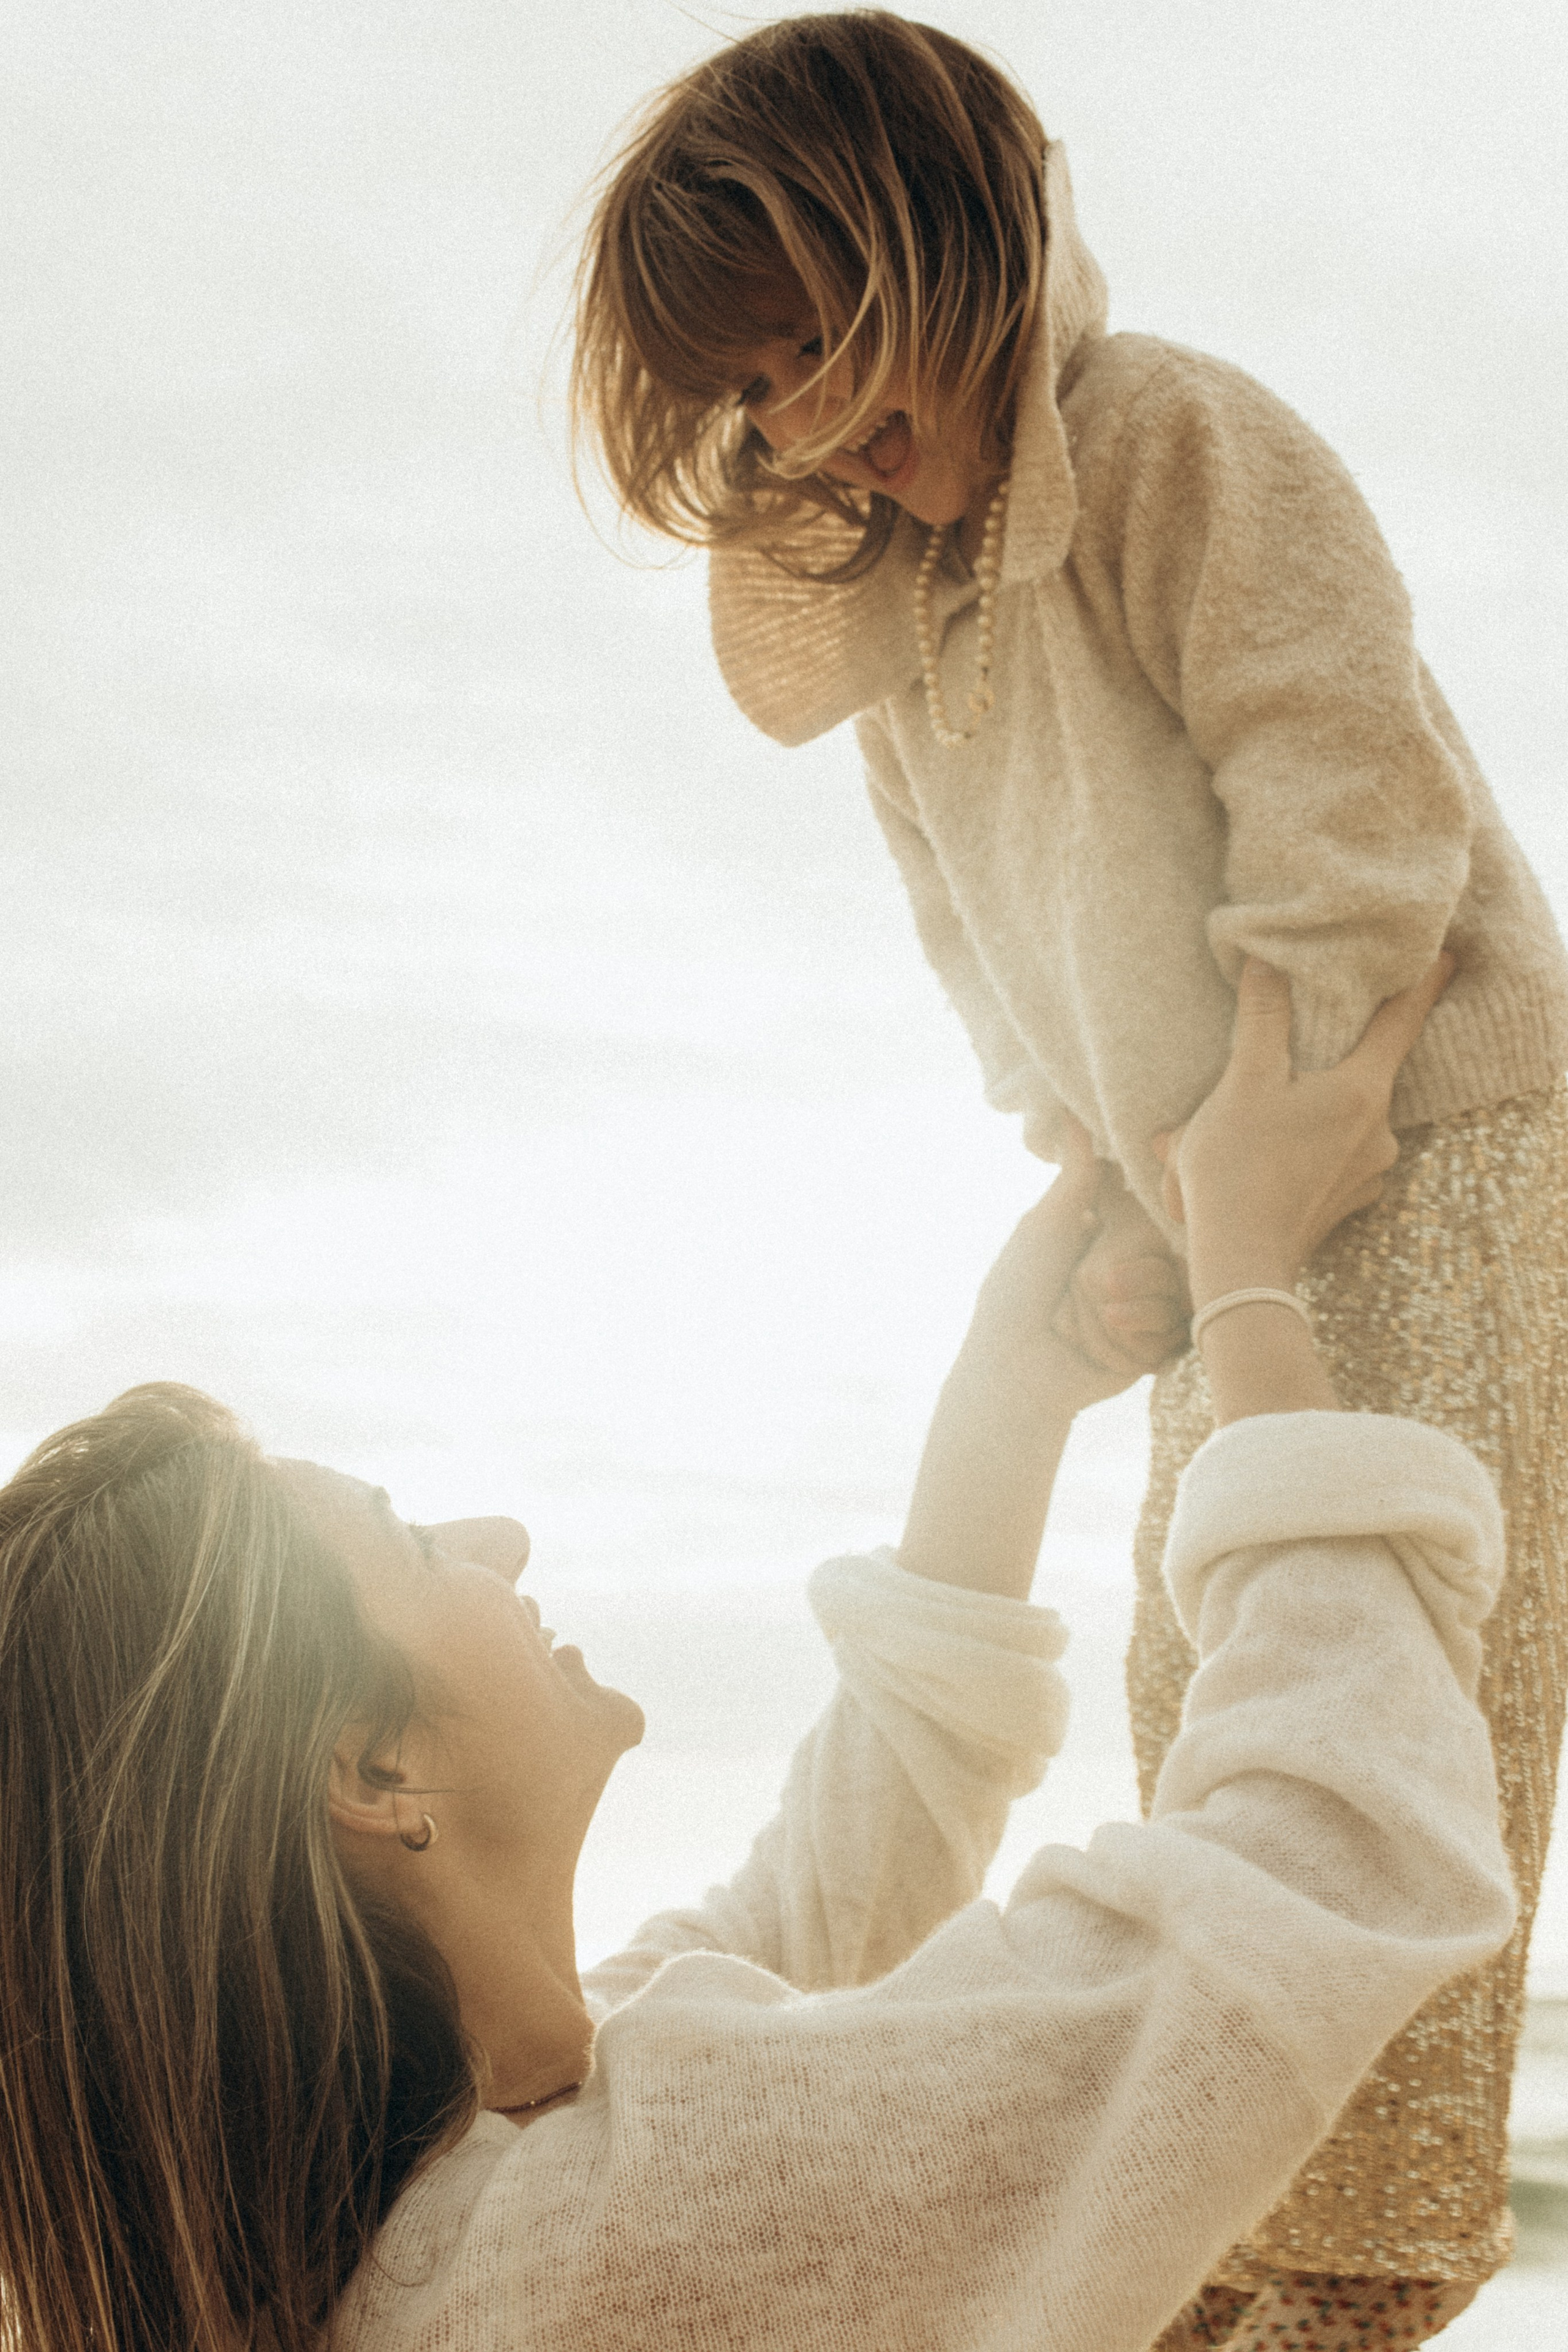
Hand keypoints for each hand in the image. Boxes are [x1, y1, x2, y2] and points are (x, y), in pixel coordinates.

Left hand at [959, 1119, 1162, 1419]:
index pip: (1154, 1214)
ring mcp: (1148, 1310)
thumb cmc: (1016, 1292)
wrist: (1014, 1369)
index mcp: (1109, 1238)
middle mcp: (1134, 1271)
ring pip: (1172, 1293)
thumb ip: (1074, 1175)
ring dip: (1120, 1310)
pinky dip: (1130, 1337)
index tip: (1135, 1218)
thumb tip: (1072, 1113)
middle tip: (1080, 1286)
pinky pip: (1171, 1331)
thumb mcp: (1045, 1224)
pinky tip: (1097, 1347)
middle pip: (1168, 1254)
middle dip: (1122, 1274)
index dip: (1150, 1216)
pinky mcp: (1157, 1349)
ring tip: (1078, 1321)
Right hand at [1154, 953, 1453, 1302]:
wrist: (1239, 1266)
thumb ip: (1261, 1019)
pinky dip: (1294, 1147)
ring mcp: (1367, 1172)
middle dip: (1320, 1061)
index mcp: (1362, 1092)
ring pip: (1335, 1119)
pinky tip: (1251, 1153)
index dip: (1423, 983)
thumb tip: (1267, 963)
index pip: (1402, 1021)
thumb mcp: (1242, 1084)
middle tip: (1285, 1050)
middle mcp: (1379, 1132)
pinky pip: (1327, 1156)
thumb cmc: (1238, 1170)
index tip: (1447, 954)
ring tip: (1239, 1118)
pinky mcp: (1346, 1201)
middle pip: (1362, 1072)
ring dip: (1294, 1111)